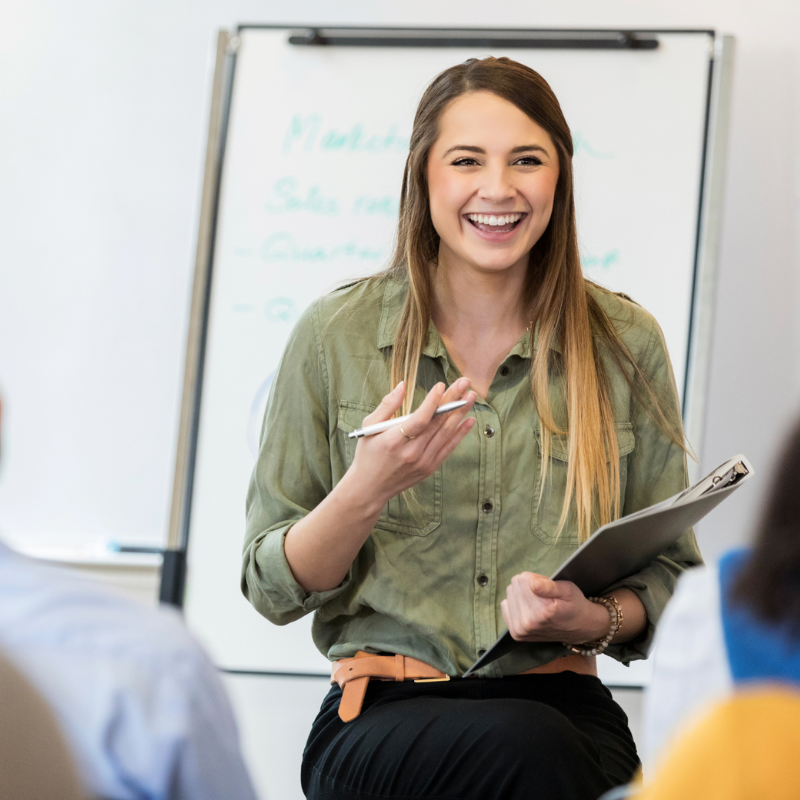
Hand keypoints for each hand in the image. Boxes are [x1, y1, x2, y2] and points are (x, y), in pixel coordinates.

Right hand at [347, 378, 476, 510]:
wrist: (370, 488)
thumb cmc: (368, 454)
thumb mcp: (369, 427)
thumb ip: (387, 405)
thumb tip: (402, 385)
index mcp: (394, 441)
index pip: (419, 420)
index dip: (432, 403)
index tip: (441, 385)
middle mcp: (411, 453)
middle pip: (437, 423)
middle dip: (453, 400)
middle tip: (465, 383)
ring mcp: (423, 462)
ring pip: (446, 433)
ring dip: (460, 413)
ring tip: (471, 396)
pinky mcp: (430, 468)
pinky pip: (448, 448)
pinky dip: (460, 433)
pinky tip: (469, 419)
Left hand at [500, 572, 610, 644]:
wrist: (580, 628)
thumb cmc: (575, 605)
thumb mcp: (568, 590)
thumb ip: (548, 586)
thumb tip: (530, 583)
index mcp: (541, 611)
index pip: (522, 579)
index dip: (536, 579)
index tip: (548, 587)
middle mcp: (527, 623)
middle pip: (514, 586)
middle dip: (528, 586)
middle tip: (544, 596)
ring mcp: (520, 630)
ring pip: (509, 594)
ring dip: (522, 595)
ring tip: (539, 602)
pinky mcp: (516, 633)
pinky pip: (505, 606)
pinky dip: (516, 604)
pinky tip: (529, 609)